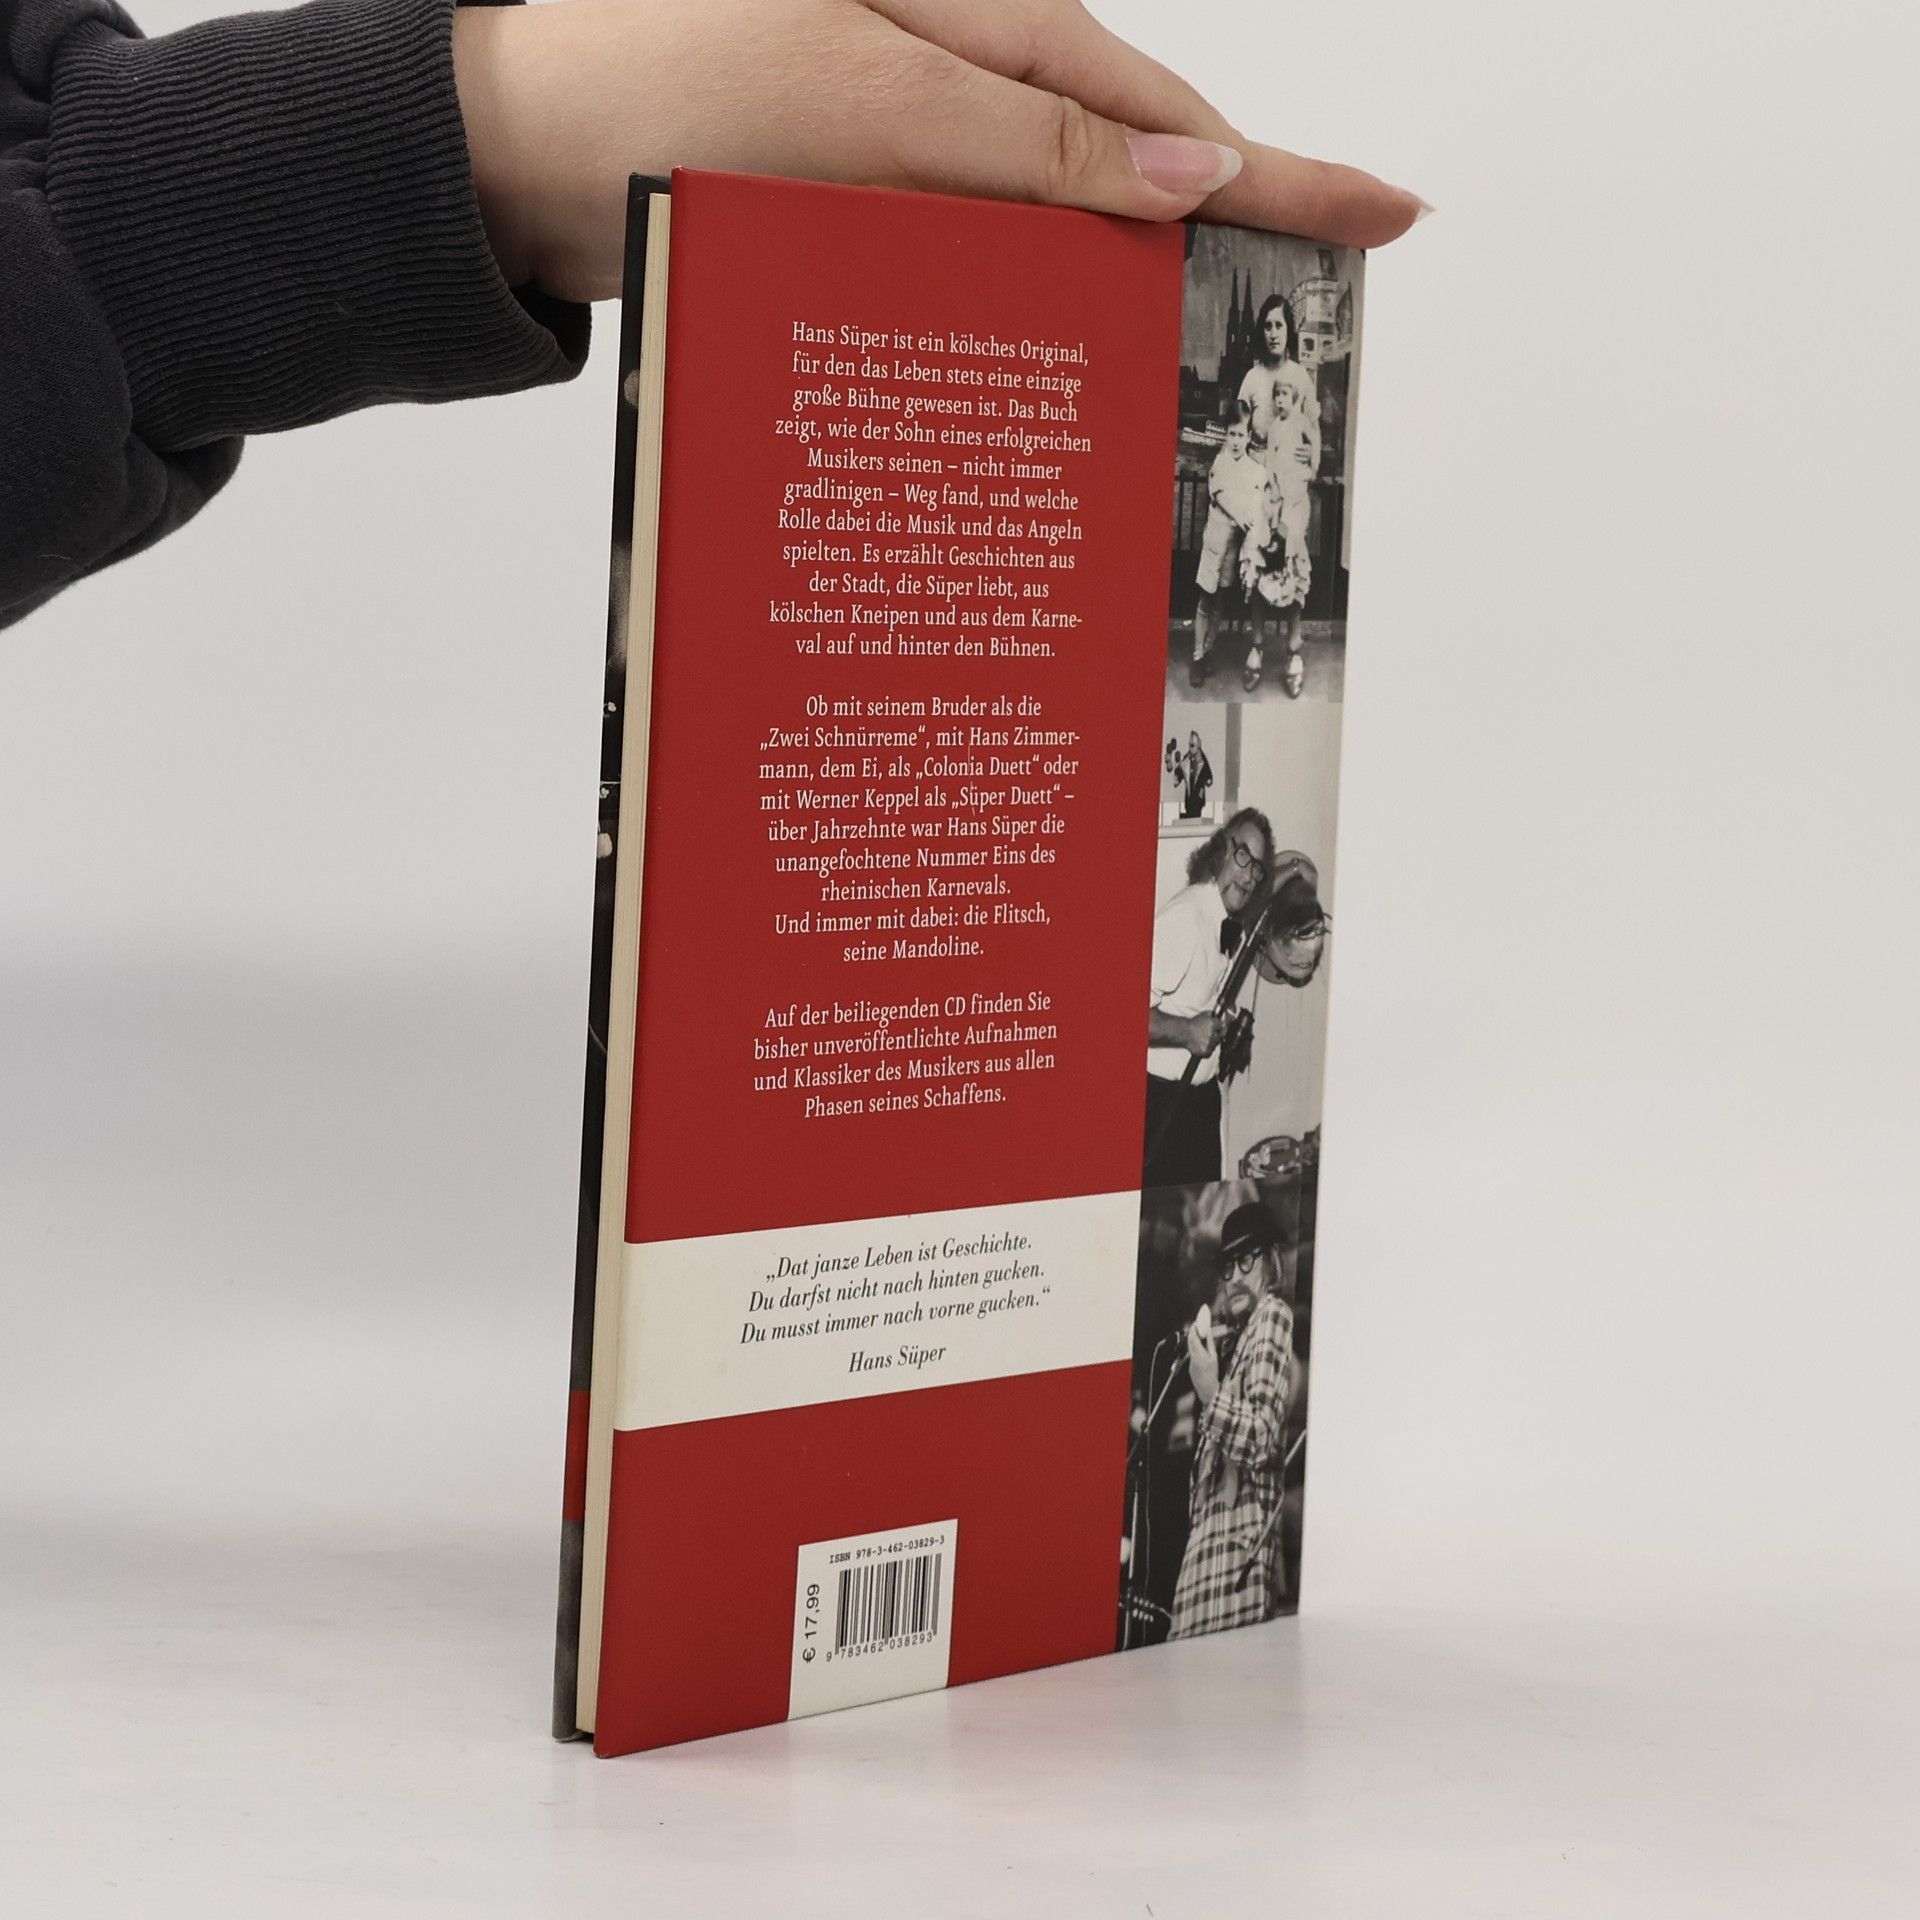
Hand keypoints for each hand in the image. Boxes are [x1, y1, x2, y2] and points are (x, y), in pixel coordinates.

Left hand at [453, 0, 1425, 302]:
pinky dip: (1016, 312)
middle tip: (1308, 321)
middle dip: (1216, 239)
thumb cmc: (669, 85)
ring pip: (1052, 227)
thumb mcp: (872, 98)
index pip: (1166, 104)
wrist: (522, 150)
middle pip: (1127, 164)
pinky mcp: (865, 204)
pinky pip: (973, 258)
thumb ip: (1037, 137)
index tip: (1386, 211)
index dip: (1281, 167)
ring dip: (1113, 293)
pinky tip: (1051, 361)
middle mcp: (959, 77)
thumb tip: (1190, 164)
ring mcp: (913, 143)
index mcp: (981, 21)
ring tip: (1200, 367)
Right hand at [1183, 1011, 1221, 1057]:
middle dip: (1217, 1035)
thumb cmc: (1193, 1024)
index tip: (1218, 1029)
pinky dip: (1207, 1050)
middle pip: (1221, 1036)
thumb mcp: (1204, 1014)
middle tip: (1209, 1034)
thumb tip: (1222, 1016)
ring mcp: (1209, 1044)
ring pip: (1215, 1045)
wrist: (1183, 1033)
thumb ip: (1214, 1015)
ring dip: (1212, 1043)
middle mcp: (1212, 1034)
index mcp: (1213, 1024)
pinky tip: (1201, 1045)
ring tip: (1203, 1039)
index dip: (1220, 1028)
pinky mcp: (1206, 1051)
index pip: (1223, 1027)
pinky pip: (1210, 1052)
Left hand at [1186, 1321, 1218, 1403]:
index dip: (1194, 1328)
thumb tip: (1208, 1333)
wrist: (1208, 1391)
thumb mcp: (1214, 1358)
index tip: (1197, 1322)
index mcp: (1199, 1355)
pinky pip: (1192, 1354)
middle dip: (1193, 1332)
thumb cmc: (1213, 1375)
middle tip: (1198, 1324)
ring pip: (1190, 1347)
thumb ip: (1210, 1344)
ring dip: (1194, 1339)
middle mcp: (1192, 1357)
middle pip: (1190, 1341)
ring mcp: (1190, 1362)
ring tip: (1200, 1333)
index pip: (1193, 1338)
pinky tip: (1200, 1346)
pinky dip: (1195, 1347)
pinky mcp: (1190, 1366)